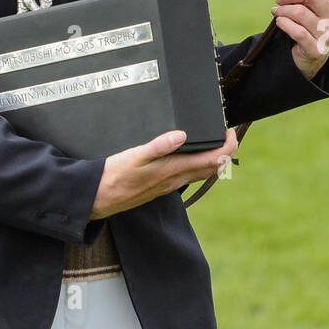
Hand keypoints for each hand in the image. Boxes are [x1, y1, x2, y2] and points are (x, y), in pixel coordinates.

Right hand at [90, 127, 237, 218]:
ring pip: (202, 173)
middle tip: (227, 132)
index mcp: (173, 170)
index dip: (227, 146)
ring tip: (214, 140)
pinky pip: (189, 176)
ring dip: (214, 158)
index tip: (230, 130)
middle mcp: (175, 180)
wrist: (99, 198)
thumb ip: (159, 145)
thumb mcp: (134, 156)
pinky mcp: (162, 186)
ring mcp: (170, 185)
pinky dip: (199, 164)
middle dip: (225, 151)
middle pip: (213, 168)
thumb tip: (182, 135)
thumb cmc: (114, 176)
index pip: (213, 160)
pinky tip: (191, 155)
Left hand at [272, 0, 328, 80]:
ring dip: (282, 10)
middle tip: (279, 0)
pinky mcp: (317, 49)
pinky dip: (284, 24)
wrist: (311, 56)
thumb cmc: (307, 24)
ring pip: (300, 12)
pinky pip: (298, 32)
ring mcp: (328, 33)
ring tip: (277, 12)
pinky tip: (279, 22)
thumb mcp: (306, 2)